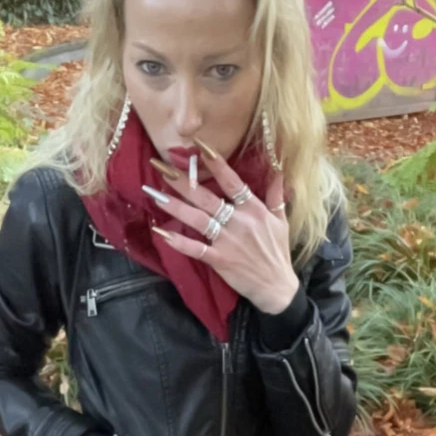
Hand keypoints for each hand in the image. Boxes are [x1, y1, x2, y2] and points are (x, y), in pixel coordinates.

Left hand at [148, 143, 298, 314]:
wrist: (277, 288)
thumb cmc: (277, 254)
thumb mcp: (281, 222)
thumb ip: (276, 195)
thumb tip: (278, 170)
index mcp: (254, 209)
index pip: (232, 181)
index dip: (215, 163)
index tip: (198, 146)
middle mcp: (239, 221)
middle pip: (207, 197)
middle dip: (183, 181)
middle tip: (162, 166)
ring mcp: (228, 241)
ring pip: (198, 219)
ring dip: (175, 206)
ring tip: (154, 194)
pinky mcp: (220, 260)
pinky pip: (197, 249)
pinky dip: (180, 242)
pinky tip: (162, 233)